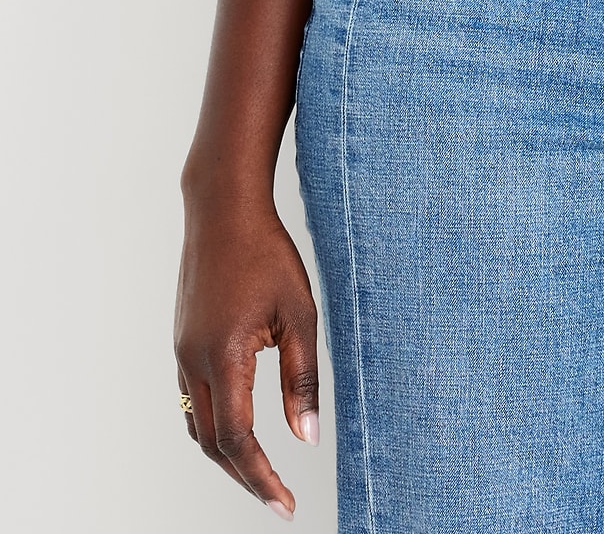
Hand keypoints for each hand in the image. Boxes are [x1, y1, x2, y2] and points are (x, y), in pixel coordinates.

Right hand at [174, 197, 319, 518]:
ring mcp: (182, 354)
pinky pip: (193, 401)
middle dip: (244, 477)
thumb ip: (302, 379)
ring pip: (197, 426)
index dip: (261, 479)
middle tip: (277, 499)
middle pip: (212, 444)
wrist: (223, 211)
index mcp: (223, 358)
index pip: (237, 441)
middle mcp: (193, 363)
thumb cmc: (267, 255)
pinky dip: (214, 426)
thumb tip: (308, 437)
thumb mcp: (299, 314)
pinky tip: (239, 429)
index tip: (285, 506)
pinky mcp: (182, 344)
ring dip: (226, 456)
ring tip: (261, 474)